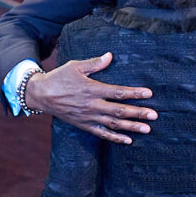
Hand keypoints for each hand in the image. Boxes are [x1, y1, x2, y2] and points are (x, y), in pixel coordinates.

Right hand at [24, 53, 155, 144]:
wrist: (41, 95)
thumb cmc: (59, 77)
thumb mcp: (75, 66)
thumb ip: (95, 63)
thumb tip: (110, 55)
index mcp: (92, 89)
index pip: (118, 92)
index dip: (134, 93)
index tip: (149, 94)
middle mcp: (92, 105)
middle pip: (120, 111)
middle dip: (138, 113)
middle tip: (155, 115)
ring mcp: (88, 117)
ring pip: (114, 124)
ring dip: (132, 127)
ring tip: (147, 129)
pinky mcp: (84, 125)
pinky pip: (102, 134)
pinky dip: (115, 138)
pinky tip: (128, 141)